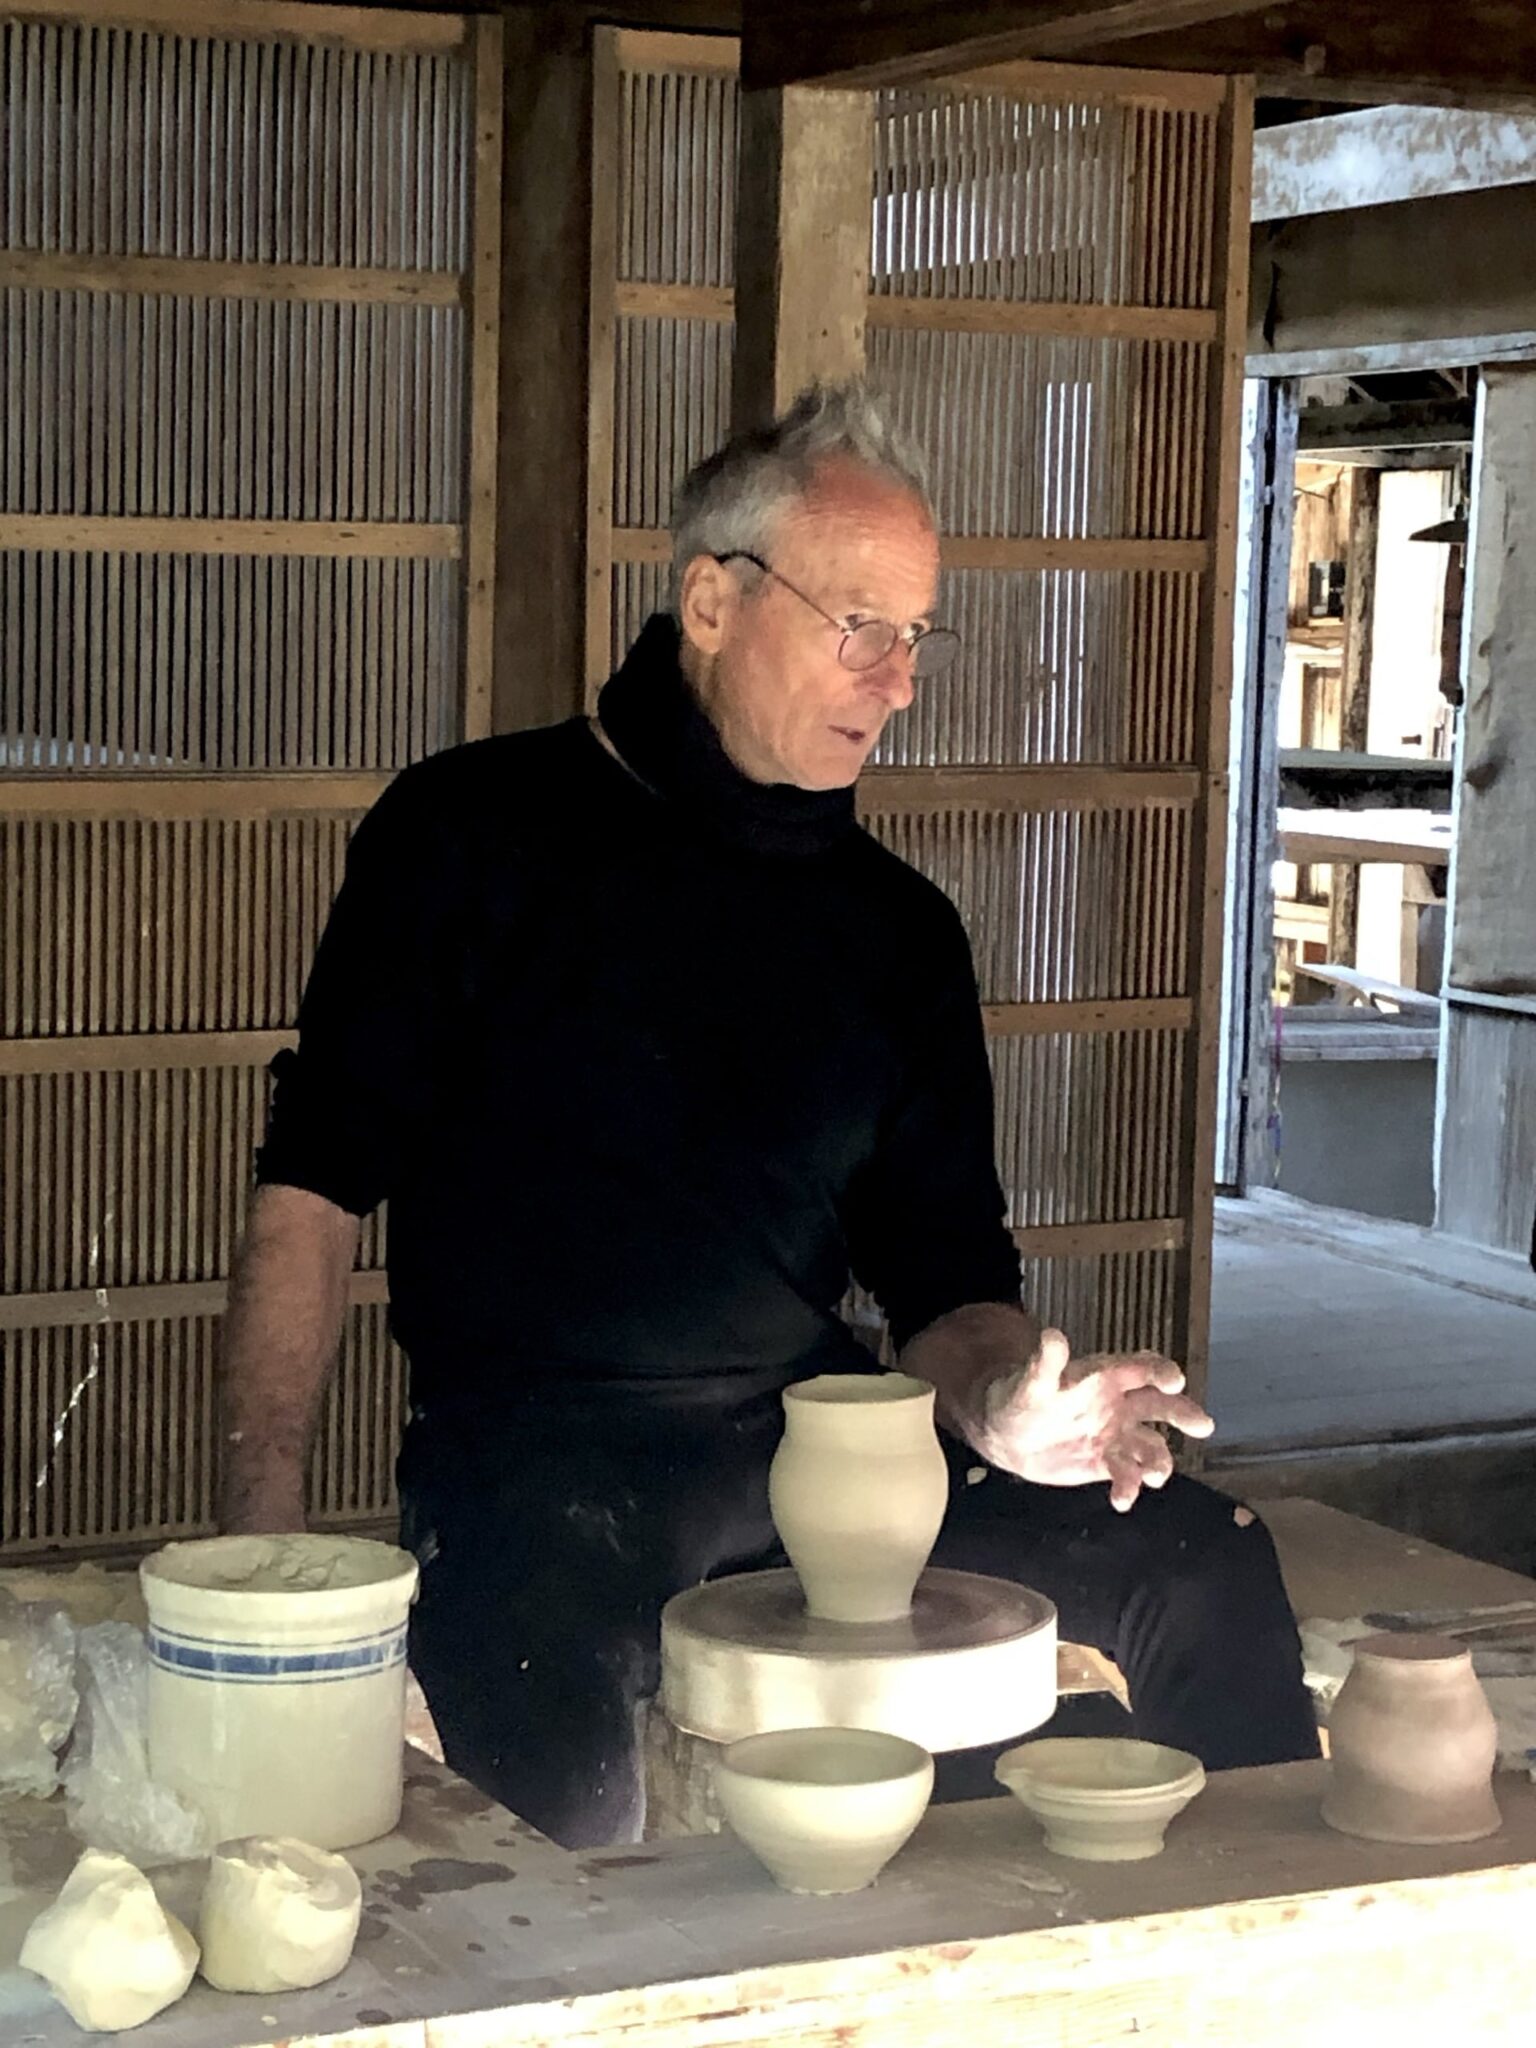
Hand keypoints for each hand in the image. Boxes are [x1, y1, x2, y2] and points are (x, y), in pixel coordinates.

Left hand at [977, 1328, 1214, 1510]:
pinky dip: (1130, 1487)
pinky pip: (1128, 1475)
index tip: (1174, 1380)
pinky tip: (1122, 1500)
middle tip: (1202, 1425)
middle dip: (1182, 1413)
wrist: (1009, 1437)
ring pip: (1150, 1446)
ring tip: (1154, 1477)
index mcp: (1105, 1376)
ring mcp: (1117, 1435)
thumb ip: (1045, 1363)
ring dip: (1158, 1462)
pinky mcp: (1108, 1463)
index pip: (1140, 1368)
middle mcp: (1119, 1404)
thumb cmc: (1022, 1398)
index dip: (1159, 1371)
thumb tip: (1052, 1336)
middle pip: (1160, 1405)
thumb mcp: (1030, 1382)